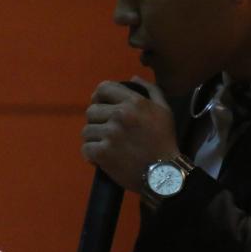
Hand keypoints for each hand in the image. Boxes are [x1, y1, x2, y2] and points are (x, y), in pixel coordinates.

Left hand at [81, 76, 179, 192]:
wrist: (164, 174)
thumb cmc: (165, 141)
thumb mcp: (164, 110)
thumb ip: (151, 90)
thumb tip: (133, 78)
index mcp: (133, 102)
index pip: (103, 88)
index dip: (99, 96)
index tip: (100, 105)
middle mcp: (120, 115)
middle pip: (91, 111)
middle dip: (96, 120)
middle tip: (105, 130)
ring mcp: (110, 134)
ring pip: (87, 131)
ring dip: (93, 138)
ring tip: (104, 145)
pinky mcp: (103, 153)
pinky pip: (86, 148)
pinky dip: (90, 154)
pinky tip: (99, 158)